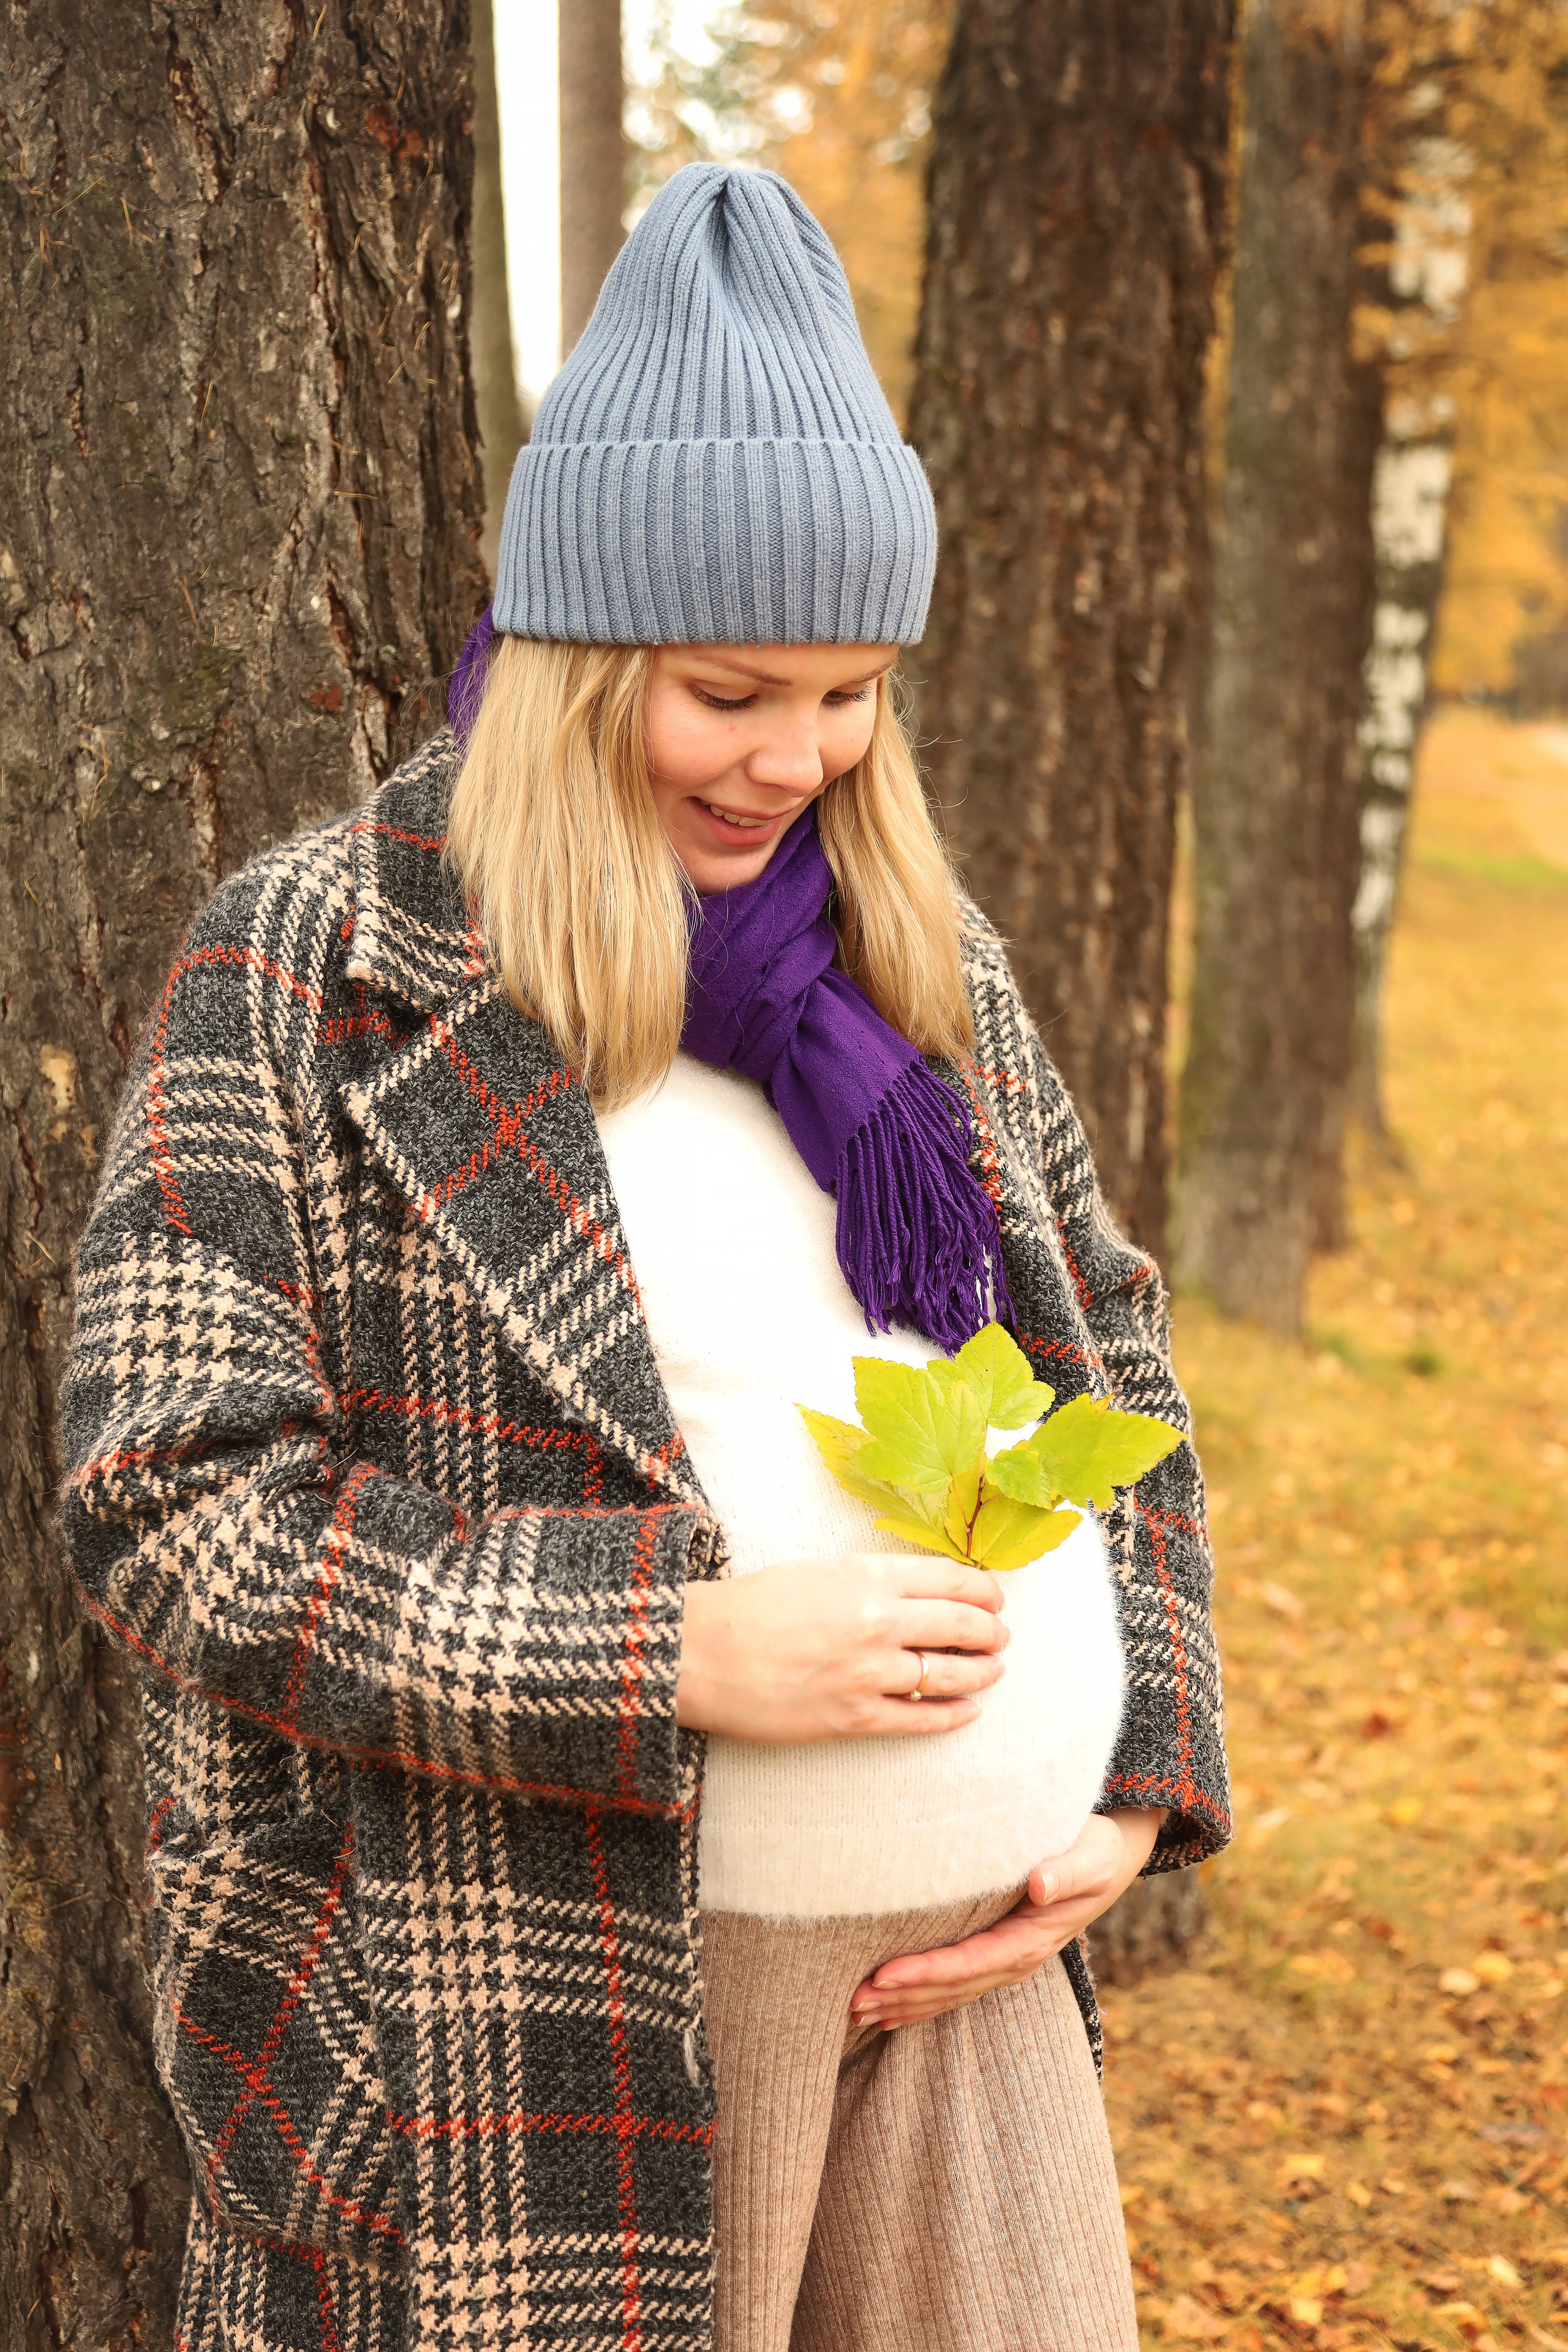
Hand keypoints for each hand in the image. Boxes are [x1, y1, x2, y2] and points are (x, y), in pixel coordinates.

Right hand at [676, 1554, 1007, 1742]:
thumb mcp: (820, 1571)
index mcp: (868, 1576)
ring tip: (992, 1670)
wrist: (701, 1653)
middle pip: (961, 1626)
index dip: (984, 1590)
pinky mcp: (854, 1718)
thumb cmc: (753, 1605)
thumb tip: (922, 1592)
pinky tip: (968, 1711)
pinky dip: (952, 1715)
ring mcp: (868, 1674)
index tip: (994, 1597)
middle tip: (1000, 1635)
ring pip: (949, 1675)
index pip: (951, 1578)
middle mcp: (877, 1622)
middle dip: (992, 1632)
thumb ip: (873, 1579)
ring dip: (981, 1673)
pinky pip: (920, 1718)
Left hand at [848, 1807, 1166, 2029]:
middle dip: (902, 1996)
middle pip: (952, 1986)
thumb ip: (1067, 1871)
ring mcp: (1006, 1961)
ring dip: (904, 2004)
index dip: (926, 1971)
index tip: (884, 1974)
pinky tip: (890, 2011)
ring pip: (949, 1992)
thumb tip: (1039, 1884)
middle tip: (852, 2003)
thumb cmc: (1097, 1851)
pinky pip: (956, 1985)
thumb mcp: (1092, 1856)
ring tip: (857, 2012)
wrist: (1110, 1859)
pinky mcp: (998, 1954)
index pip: (969, 1962)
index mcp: (1032, 1938)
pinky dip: (922, 2000)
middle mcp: (1016, 1958)